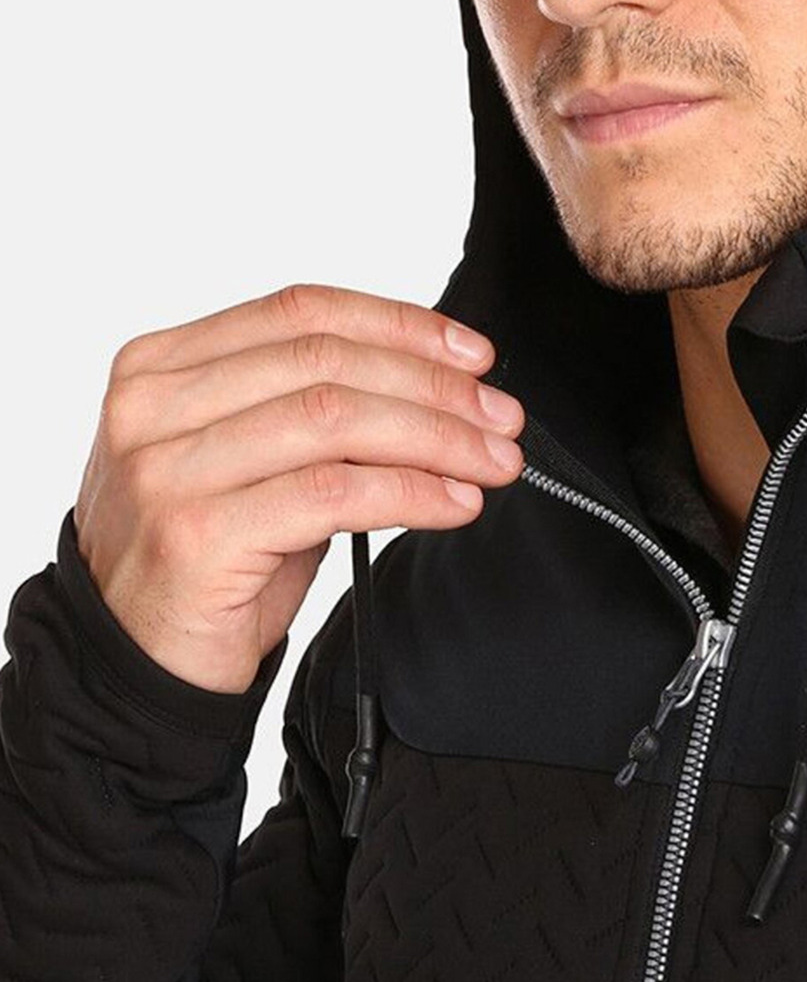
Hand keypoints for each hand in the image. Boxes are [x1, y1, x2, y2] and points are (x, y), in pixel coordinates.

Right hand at [72, 284, 523, 694]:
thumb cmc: (204, 559)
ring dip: (436, 438)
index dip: (400, 325)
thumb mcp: (252, 462)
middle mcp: (152, 407)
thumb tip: (443, 383)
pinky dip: (411, 492)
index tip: (472, 355)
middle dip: (434, 387)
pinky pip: (333, 493)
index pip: (301, 313)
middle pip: (326, 363)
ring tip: (492, 461)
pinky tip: (454, 503)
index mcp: (160, 366)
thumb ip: (316, 408)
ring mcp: (168, 470)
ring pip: (336, 419)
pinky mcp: (196, 534)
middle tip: (500, 416)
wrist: (130, 668)